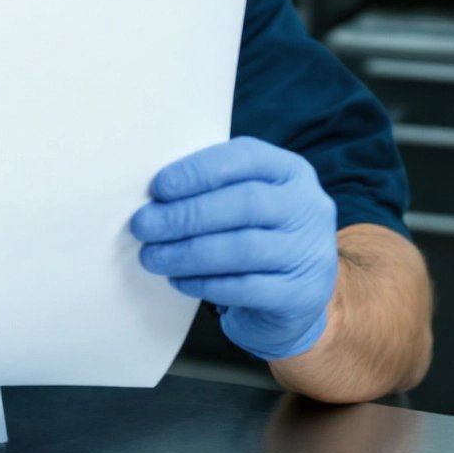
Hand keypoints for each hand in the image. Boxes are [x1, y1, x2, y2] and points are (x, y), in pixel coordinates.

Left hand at [130, 137, 336, 360]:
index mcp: (290, 170)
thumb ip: (209, 189)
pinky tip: (178, 279)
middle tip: (143, 226)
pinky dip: (205, 283)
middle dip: (185, 215)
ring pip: (244, 248)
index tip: (158, 188)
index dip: (199, 171)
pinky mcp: (302, 294)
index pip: (247, 157)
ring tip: (152, 256)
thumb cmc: (252, 233)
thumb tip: (153, 196)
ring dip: (188, 252)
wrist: (292, 294)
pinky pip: (246, 288)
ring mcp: (310, 251)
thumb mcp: (241, 199)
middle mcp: (308, 206)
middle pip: (244, 204)